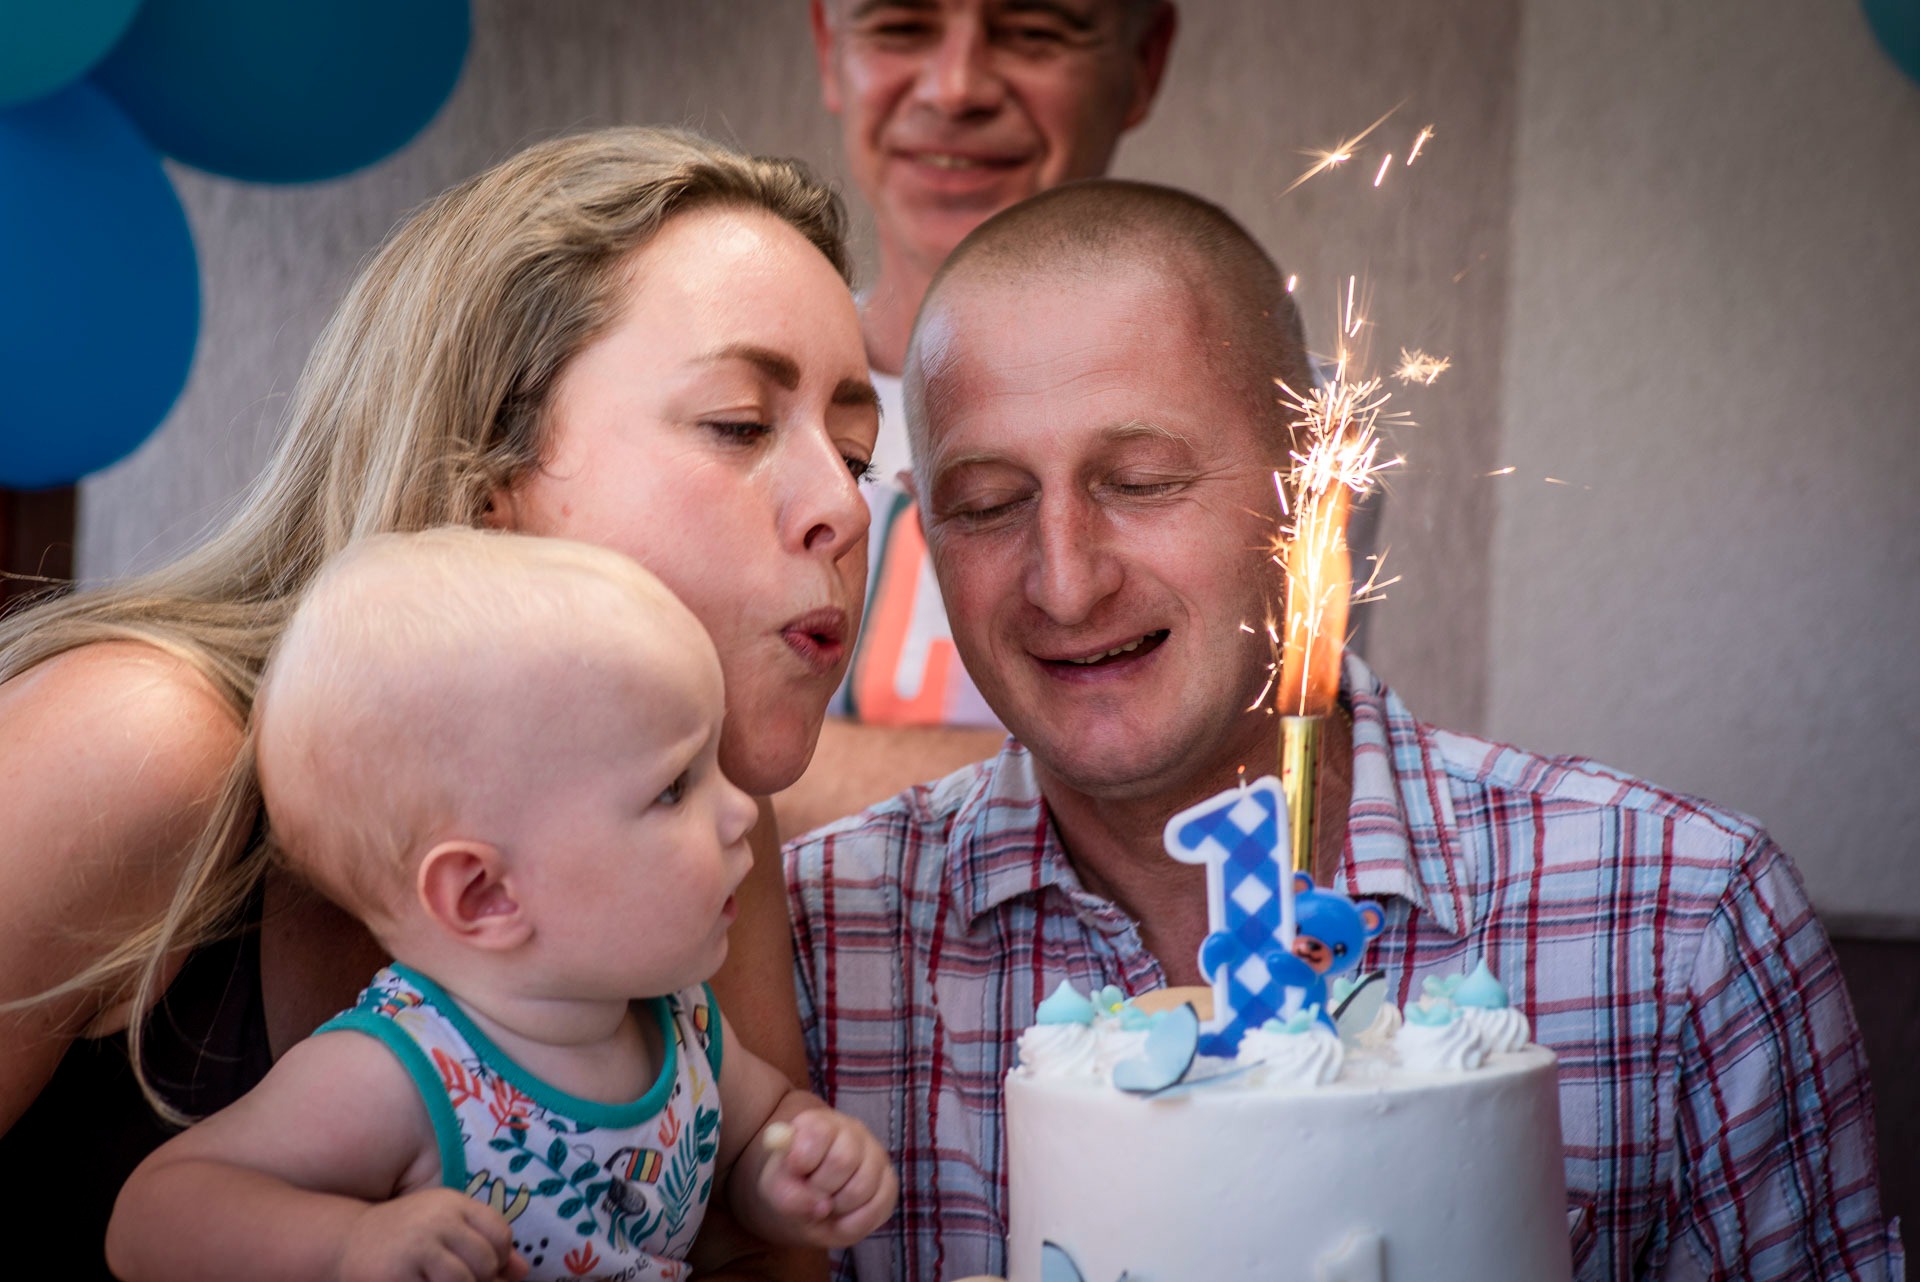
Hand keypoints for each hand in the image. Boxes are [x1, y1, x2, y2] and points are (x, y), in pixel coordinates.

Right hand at [338, 1188, 527, 1281]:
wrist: (346, 1241)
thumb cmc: (407, 1236)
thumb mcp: (446, 1227)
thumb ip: (484, 1243)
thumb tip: (523, 1271)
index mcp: (453, 1204)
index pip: (500, 1234)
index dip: (499, 1258)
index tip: (482, 1267)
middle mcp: (436, 1220)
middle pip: (484, 1262)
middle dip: (480, 1280)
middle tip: (458, 1280)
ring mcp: (415, 1248)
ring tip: (438, 1281)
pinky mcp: (395, 1275)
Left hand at [752, 1109, 897, 1247]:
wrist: (808, 1199)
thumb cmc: (791, 1185)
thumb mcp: (775, 1187)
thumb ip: (787, 1192)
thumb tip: (822, 1207)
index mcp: (820, 1123)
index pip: (819, 1132)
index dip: (804, 1158)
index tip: (794, 1171)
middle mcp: (852, 1132)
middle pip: (843, 1160)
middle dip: (821, 1188)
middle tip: (811, 1192)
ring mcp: (875, 1156)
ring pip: (862, 1187)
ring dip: (838, 1207)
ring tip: (827, 1204)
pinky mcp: (889, 1182)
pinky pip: (878, 1207)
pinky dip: (854, 1222)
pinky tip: (841, 1217)